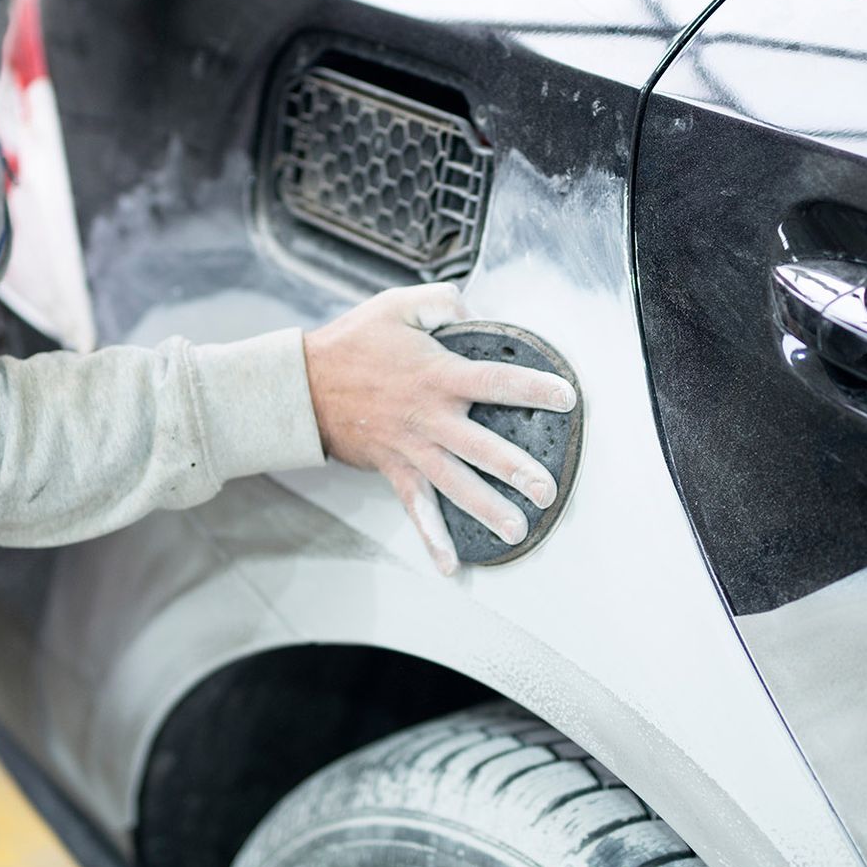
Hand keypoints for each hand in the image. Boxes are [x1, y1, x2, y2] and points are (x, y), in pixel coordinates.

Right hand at [304, 284, 579, 576]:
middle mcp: (429, 417)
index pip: (494, 381)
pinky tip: (450, 564)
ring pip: (455, 483)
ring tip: (517, 530)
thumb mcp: (395, 305)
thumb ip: (439, 302)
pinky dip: (431, 536)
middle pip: (480, 447)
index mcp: (437, 374)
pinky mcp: (393, 470)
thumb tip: (471, 306)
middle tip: (546, 489)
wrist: (301, 386)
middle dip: (515, 469)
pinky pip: (415, 507)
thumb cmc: (353, 343)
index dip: (531, 389)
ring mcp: (411, 448)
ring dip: (486, 508)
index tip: (566, 397)